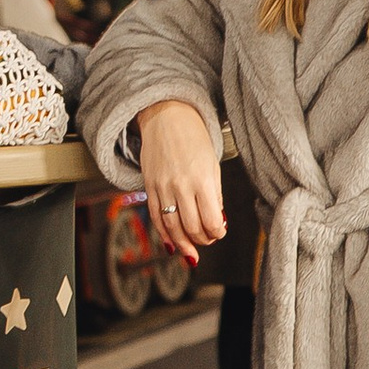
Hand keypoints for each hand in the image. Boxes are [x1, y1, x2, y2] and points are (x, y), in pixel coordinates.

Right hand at [134, 99, 224, 260]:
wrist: (166, 116)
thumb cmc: (193, 138)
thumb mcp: (213, 165)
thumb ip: (214, 195)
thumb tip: (217, 221)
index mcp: (203, 180)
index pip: (211, 220)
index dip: (217, 232)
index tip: (219, 231)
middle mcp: (181, 185)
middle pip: (192, 227)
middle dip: (202, 240)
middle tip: (207, 239)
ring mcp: (163, 187)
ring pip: (172, 227)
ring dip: (183, 244)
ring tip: (191, 251)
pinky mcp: (149, 186)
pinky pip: (155, 217)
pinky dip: (163, 234)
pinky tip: (170, 244)